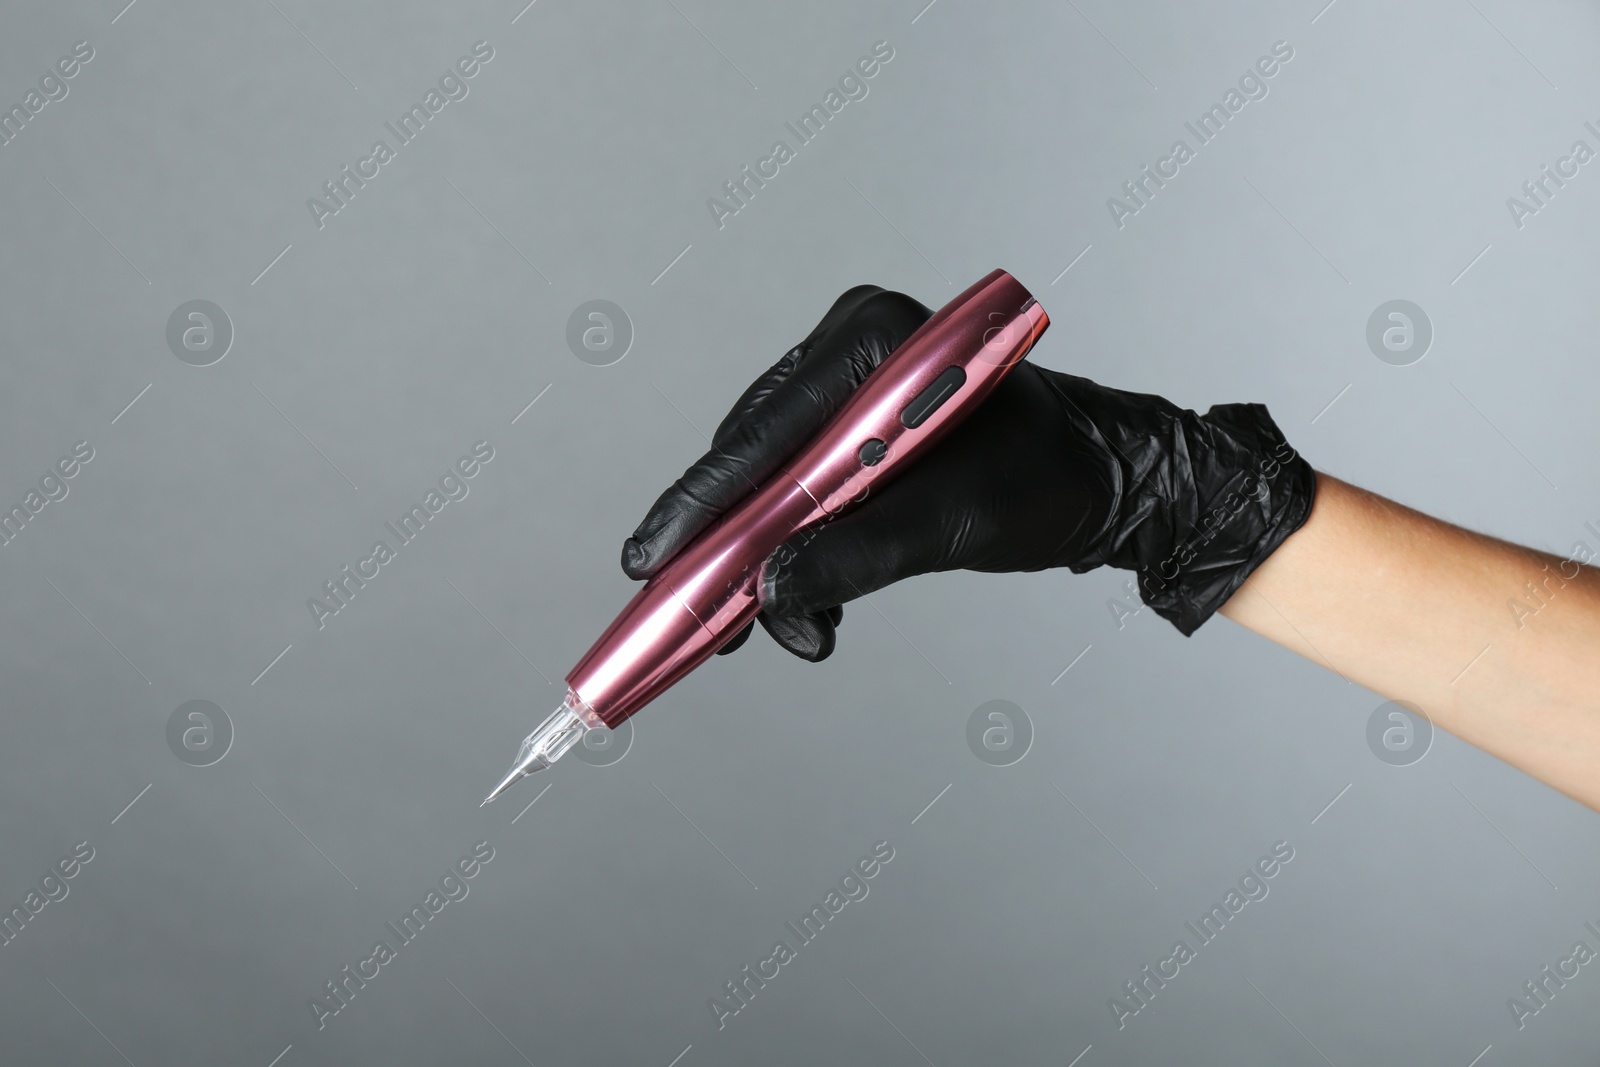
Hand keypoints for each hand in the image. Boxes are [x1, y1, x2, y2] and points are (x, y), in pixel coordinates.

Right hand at [621, 284, 1315, 659]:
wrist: (1111, 483)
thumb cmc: (1052, 481)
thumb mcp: (952, 523)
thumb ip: (856, 554)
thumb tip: (769, 595)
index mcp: (876, 337)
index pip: (765, 429)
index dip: (702, 502)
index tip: (649, 559)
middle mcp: (855, 345)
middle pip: (755, 453)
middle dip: (729, 541)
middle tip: (698, 615)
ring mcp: (856, 380)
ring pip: (773, 477)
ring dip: (763, 554)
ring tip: (757, 627)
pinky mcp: (862, 419)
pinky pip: (804, 483)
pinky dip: (795, 543)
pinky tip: (796, 597)